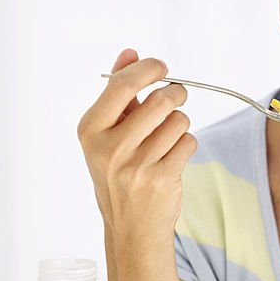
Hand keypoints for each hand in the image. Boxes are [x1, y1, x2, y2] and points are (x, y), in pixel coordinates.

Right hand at [77, 48, 196, 245]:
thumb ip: (119, 92)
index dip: (148, 69)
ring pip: (178, 121)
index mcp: (90, 130)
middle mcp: (109, 148)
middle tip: (176, 97)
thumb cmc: (119, 172)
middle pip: (160, 101)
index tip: (160, 67)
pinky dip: (186, 144)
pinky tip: (172, 157)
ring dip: (179, 125)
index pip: (122, 84)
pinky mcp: (162, 179)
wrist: (131, 227)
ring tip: (166, 138)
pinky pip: (188, 142)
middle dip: (175, 94)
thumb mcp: (108, 133)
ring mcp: (136, 165)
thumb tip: (130, 53)